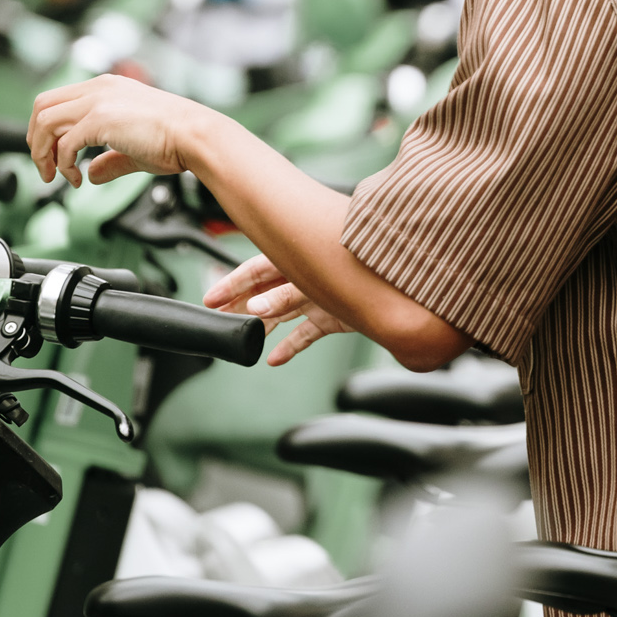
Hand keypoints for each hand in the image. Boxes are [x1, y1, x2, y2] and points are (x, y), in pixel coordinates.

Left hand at [27, 74, 204, 186]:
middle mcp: (98, 89)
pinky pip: (64, 143)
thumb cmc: (176, 139)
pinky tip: (76, 179)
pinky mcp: (100, 119)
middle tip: (45, 168)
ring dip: (42, 153)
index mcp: (106, 87)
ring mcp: (98, 101)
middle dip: (36, 140)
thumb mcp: (134, 149)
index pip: (57, 101)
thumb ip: (109, 159)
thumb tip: (91, 174)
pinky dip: (62, 165)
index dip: (46, 130)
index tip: (52, 156)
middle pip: (42, 106)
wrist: (196, 136)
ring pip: (45, 121)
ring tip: (55, 177)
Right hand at [206, 253, 350, 366]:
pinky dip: (290, 346)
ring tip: (242, 337)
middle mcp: (307, 277)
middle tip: (217, 318)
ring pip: (282, 312)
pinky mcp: (331, 317)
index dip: (232, 284)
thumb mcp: (317, 283)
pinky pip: (305, 333)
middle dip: (240, 305)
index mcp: (300, 258)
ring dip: (261, 325)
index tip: (211, 299)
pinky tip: (274, 359)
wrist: (406, 291)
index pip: (257, 270)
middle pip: (265, 291)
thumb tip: (256, 308)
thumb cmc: (364, 269)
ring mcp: (319, 297)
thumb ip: (286, 296)